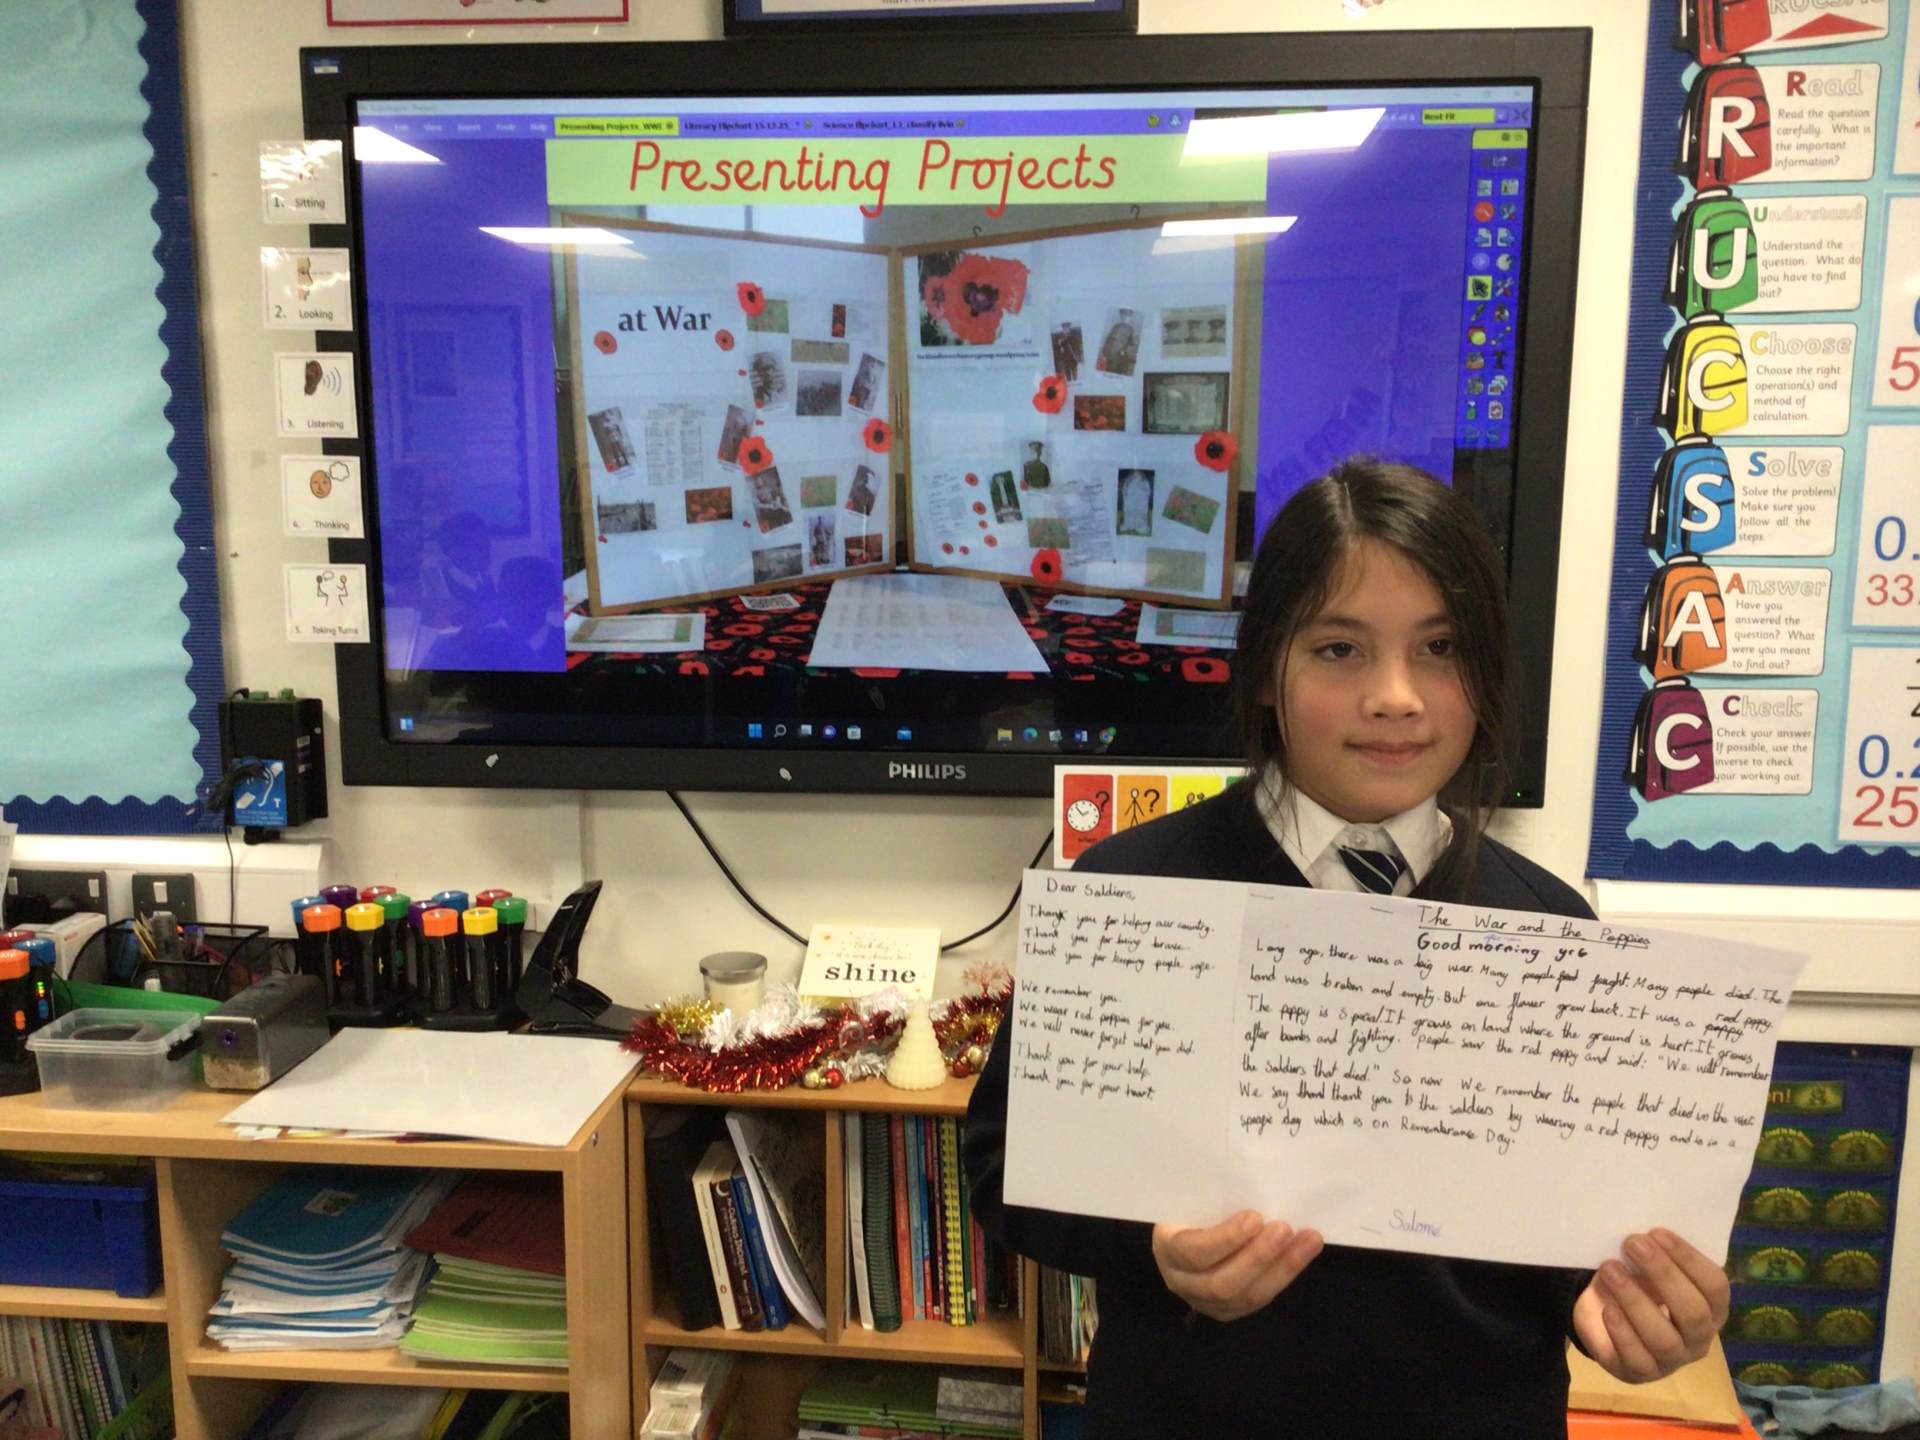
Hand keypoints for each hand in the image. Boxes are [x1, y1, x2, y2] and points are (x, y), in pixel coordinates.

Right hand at [1151, 1210, 1323, 1323]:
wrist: (1183, 1233)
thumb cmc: (1189, 1207)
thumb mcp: (1190, 1199)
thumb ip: (1212, 1198)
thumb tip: (1249, 1180)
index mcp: (1167, 1250)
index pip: (1192, 1253)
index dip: (1225, 1239)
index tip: (1254, 1217)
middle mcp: (1183, 1282)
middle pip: (1221, 1283)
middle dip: (1258, 1257)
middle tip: (1285, 1229)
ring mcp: (1206, 1302)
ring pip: (1247, 1296)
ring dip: (1283, 1268)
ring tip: (1308, 1241)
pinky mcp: (1231, 1310)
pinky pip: (1261, 1298)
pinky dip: (1286, 1274)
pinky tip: (1304, 1252)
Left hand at [1573, 1229, 1730, 1382]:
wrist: (1604, 1315)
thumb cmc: (1638, 1284)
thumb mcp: (1648, 1267)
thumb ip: (1656, 1253)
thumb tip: (1646, 1233)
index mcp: (1712, 1308)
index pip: (1715, 1286)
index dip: (1689, 1258)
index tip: (1656, 1232)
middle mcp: (1699, 1338)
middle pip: (1693, 1312)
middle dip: (1663, 1274)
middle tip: (1633, 1244)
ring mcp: (1672, 1360)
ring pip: (1664, 1339)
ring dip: (1635, 1300)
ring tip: (1610, 1269)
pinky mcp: (1641, 1373)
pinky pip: (1636, 1358)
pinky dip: (1621, 1332)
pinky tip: (1608, 1309)